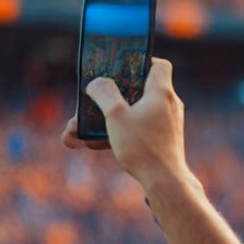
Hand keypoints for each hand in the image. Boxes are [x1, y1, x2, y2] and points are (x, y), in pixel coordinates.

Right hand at [62, 58, 189, 191]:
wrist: (165, 182)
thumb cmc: (143, 147)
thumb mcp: (116, 116)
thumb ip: (104, 93)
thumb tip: (97, 82)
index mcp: (161, 93)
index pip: (158, 65)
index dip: (140, 61)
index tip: (121, 66)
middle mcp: (167, 106)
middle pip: (135, 91)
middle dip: (106, 98)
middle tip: (87, 103)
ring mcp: (165, 124)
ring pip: (130, 114)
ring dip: (103, 120)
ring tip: (76, 132)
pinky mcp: (160, 140)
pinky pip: (134, 131)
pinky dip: (115, 134)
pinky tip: (90, 144)